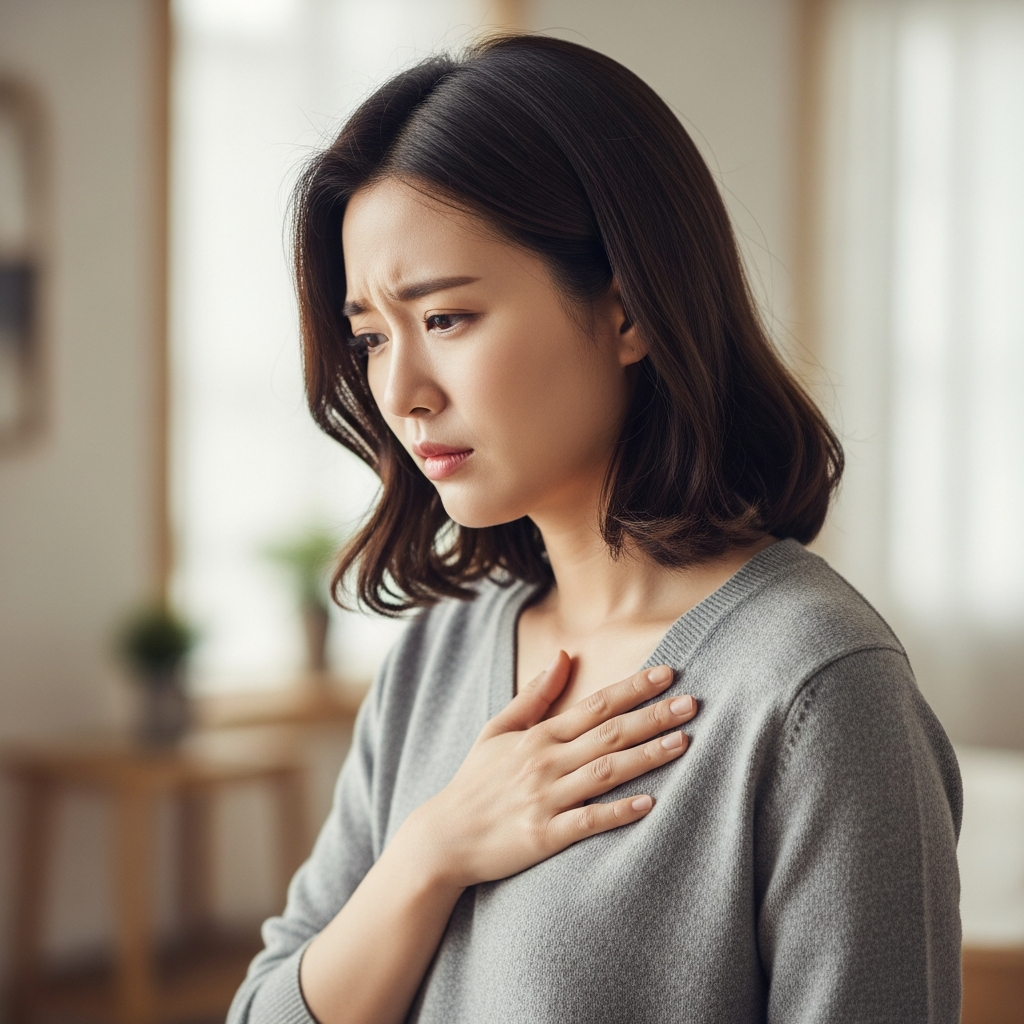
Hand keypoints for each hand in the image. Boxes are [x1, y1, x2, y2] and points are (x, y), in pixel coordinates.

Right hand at [408, 651, 696, 887]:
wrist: (443, 838)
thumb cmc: (475, 782)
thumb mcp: (497, 730)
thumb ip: (534, 695)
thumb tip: (563, 654)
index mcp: (538, 736)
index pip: (595, 704)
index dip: (633, 689)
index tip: (667, 674)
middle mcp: (545, 762)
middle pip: (609, 734)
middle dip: (653, 717)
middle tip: (692, 703)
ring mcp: (546, 799)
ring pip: (605, 772)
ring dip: (646, 756)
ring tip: (684, 742)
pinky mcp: (544, 836)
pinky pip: (587, 821)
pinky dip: (617, 812)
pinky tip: (649, 803)